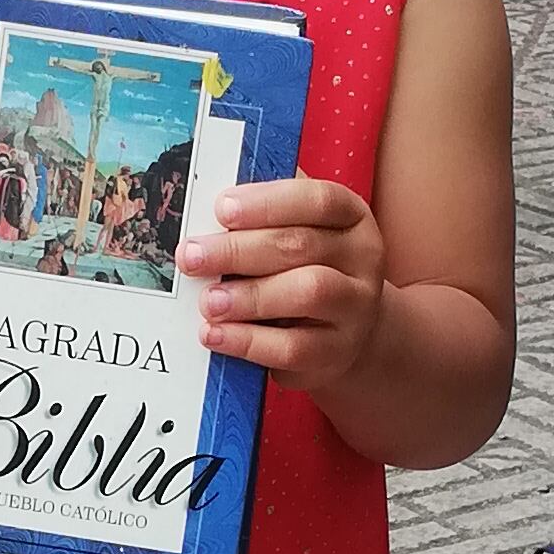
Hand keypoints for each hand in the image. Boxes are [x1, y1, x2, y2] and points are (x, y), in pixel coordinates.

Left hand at [176, 177, 387, 396]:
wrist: (340, 330)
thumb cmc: (303, 269)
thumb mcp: (293, 233)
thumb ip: (261, 215)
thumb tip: (209, 203)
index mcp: (350, 217)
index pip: (317, 200)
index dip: (267, 203)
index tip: (222, 208)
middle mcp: (361, 258)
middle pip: (302, 246)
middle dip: (239, 250)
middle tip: (192, 256)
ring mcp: (355, 308)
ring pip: (307, 293)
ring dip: (249, 295)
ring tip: (208, 301)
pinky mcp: (337, 352)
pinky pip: (293, 347)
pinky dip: (248, 340)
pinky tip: (216, 333)